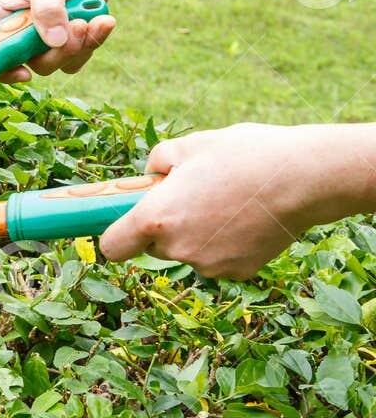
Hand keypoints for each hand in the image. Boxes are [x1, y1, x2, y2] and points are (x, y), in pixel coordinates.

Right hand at [0, 0, 119, 81]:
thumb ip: (49, 9)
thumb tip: (55, 41)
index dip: (3, 68)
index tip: (24, 73)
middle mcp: (17, 32)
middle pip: (31, 63)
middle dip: (60, 51)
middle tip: (78, 26)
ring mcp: (42, 39)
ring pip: (57, 63)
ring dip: (81, 45)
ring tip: (95, 19)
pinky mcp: (66, 41)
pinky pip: (77, 58)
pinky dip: (93, 42)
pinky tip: (103, 20)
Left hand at [100, 123, 375, 278]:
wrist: (305, 178)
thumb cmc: (244, 155)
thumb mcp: (189, 144)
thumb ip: (157, 161)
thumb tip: (152, 175)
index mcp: (156, 217)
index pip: (113, 246)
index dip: (116, 234)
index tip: (123, 223)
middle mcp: (177, 248)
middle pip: (152, 247)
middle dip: (162, 227)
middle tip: (190, 197)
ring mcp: (208, 264)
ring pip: (187, 252)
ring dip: (195, 234)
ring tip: (225, 202)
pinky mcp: (238, 273)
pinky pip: (216, 259)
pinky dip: (223, 244)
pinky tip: (245, 219)